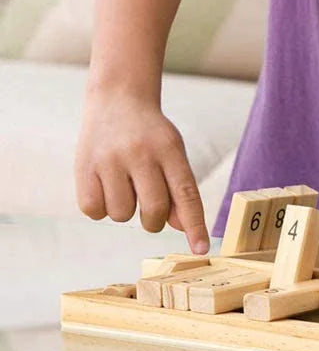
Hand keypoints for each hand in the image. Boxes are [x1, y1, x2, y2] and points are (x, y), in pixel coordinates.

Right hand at [75, 87, 208, 254]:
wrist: (117, 100)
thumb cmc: (151, 135)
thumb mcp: (172, 153)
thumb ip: (178, 189)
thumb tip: (182, 227)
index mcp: (169, 149)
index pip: (186, 193)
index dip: (195, 224)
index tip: (201, 250)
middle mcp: (140, 153)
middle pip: (153, 211)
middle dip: (153, 220)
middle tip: (149, 209)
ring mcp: (110, 160)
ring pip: (122, 215)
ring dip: (125, 209)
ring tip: (124, 184)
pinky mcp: (84, 168)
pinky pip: (94, 211)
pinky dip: (101, 207)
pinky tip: (105, 185)